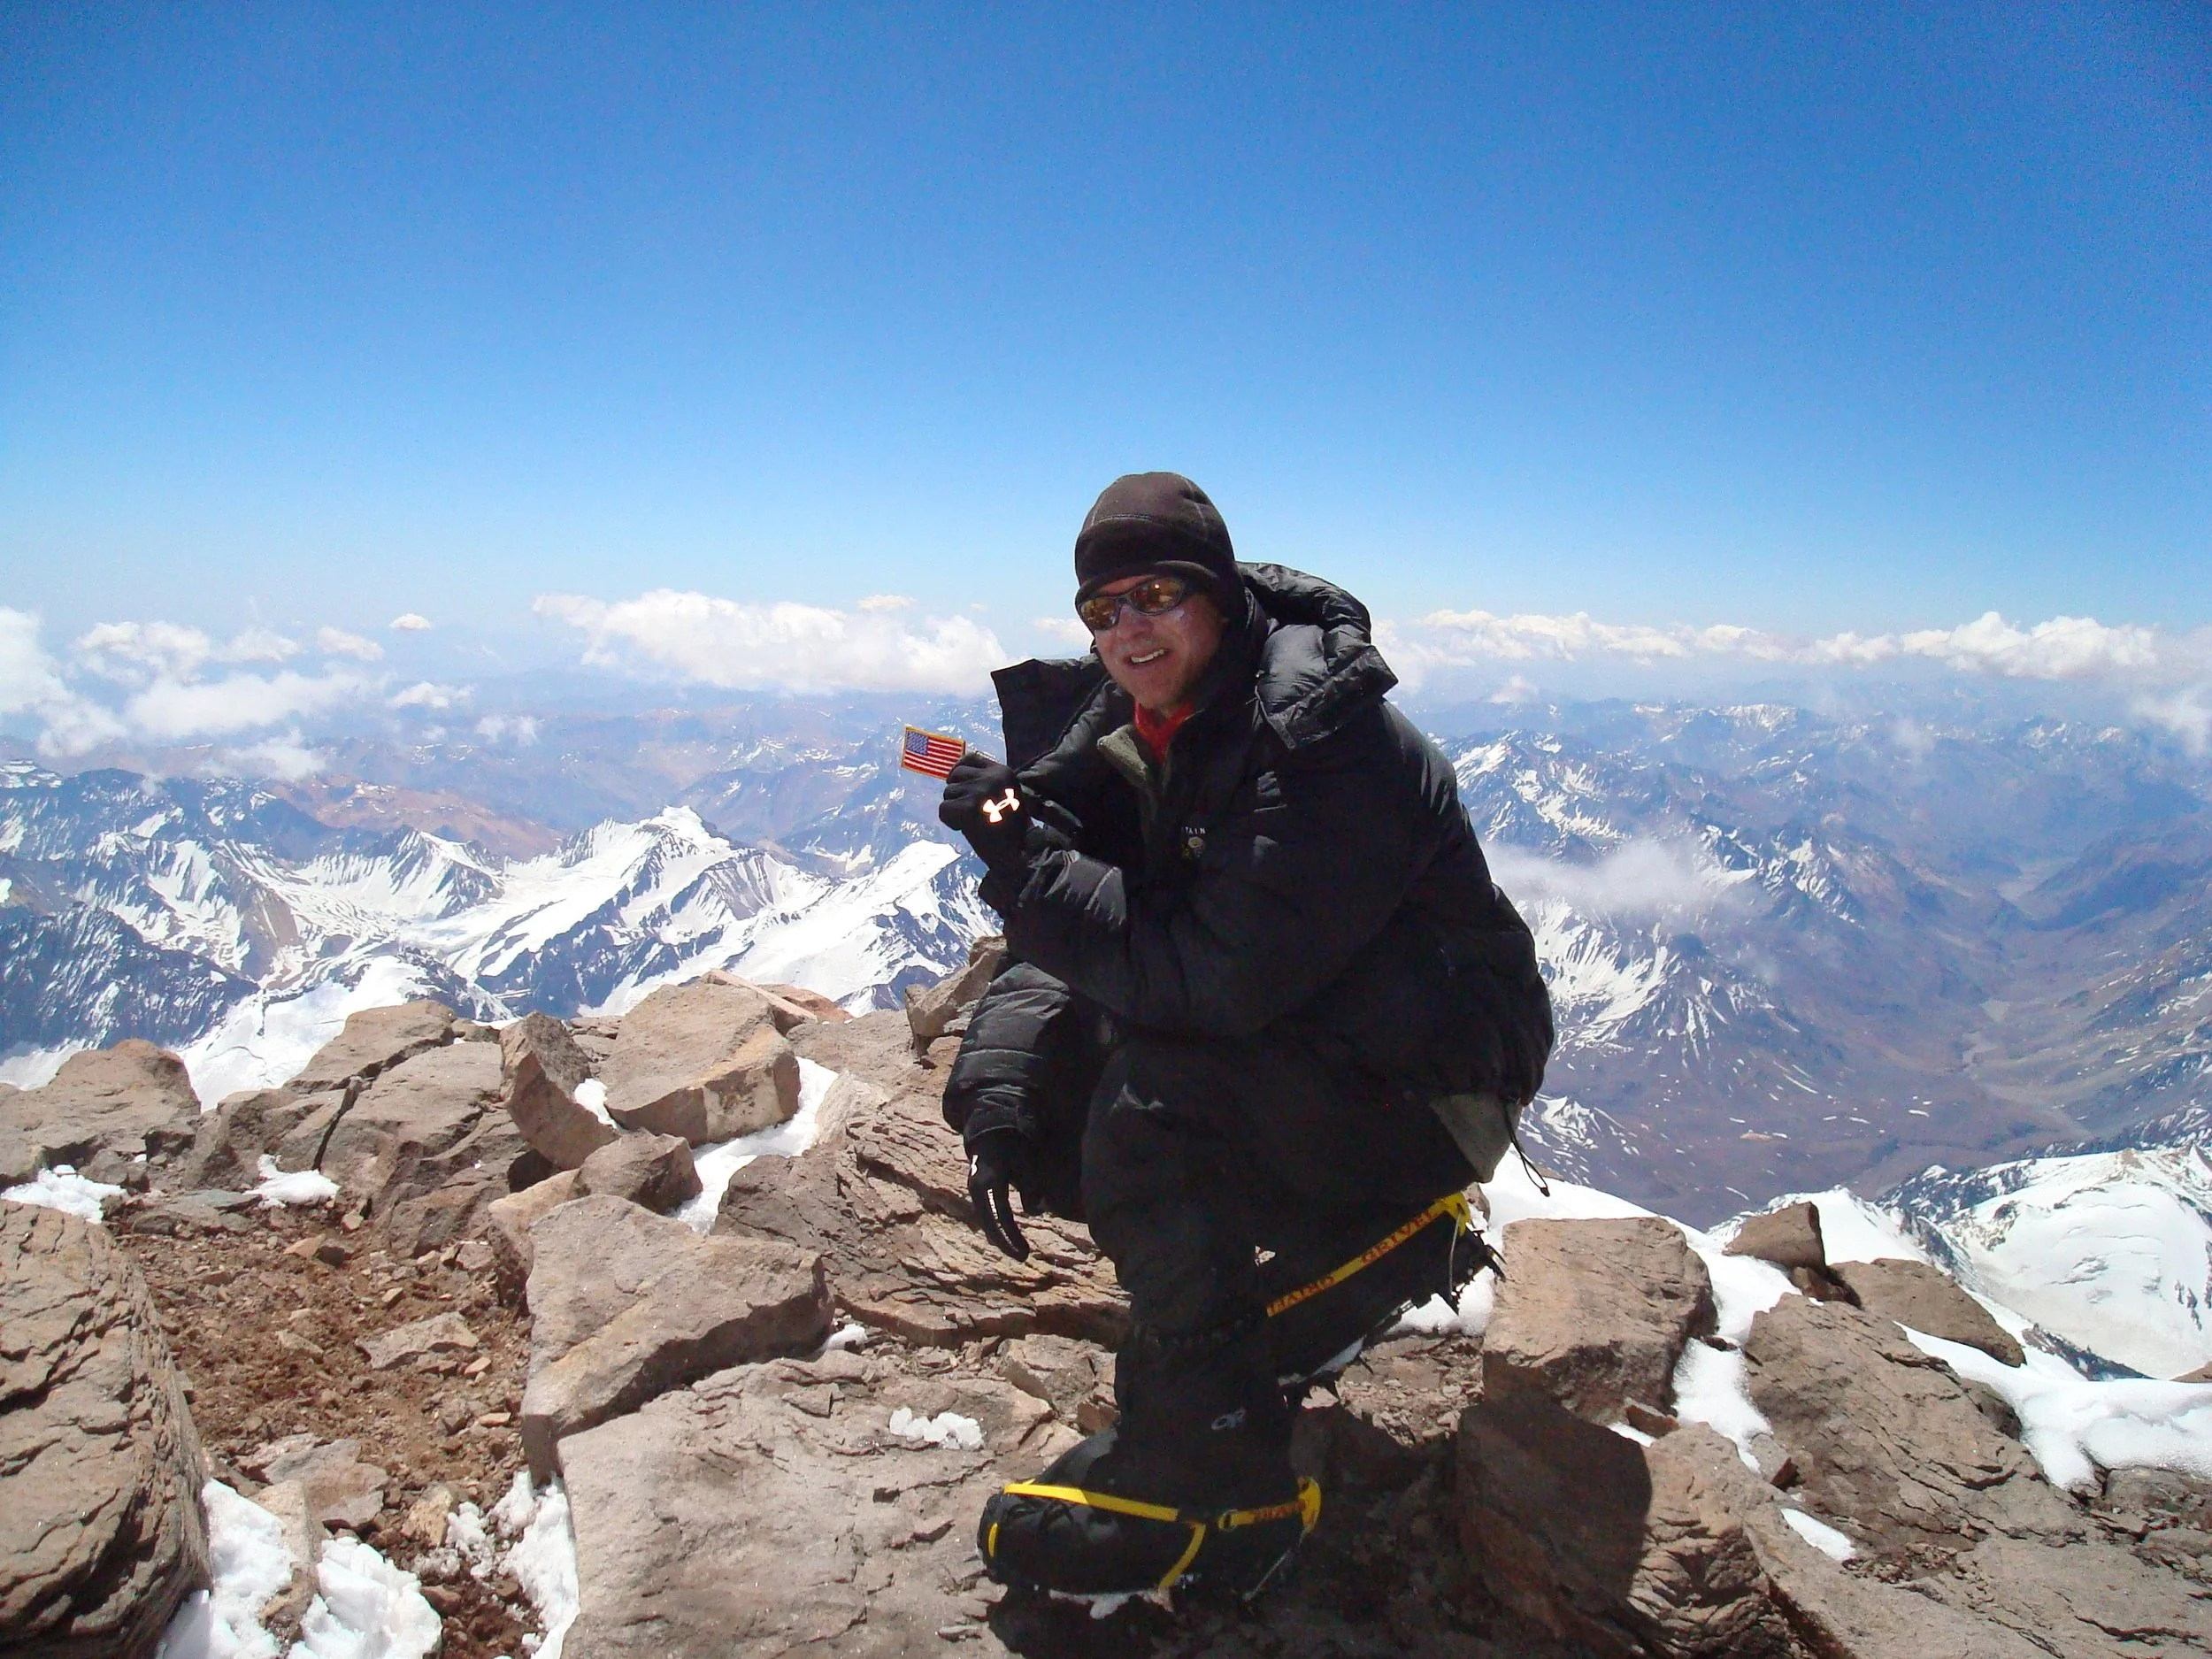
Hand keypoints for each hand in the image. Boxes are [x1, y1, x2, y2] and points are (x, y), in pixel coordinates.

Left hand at [939, 752, 1028, 872]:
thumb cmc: (1011, 827)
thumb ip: (985, 781)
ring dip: (954, 808)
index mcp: (1003, 771)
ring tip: (972, 821)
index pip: (970, 758)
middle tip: (970, 810)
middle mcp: (991, 777)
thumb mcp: (1005, 793)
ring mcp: (979, 791)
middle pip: (955, 775)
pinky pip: (943, 809)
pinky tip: (965, 828)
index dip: (959, 769)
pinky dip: (950, 821)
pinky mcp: (967, 808)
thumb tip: (955, 773)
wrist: (1019, 852)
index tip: (957, 783)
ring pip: (947, 793)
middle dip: (956, 792)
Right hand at [965, 1125, 1030, 1260]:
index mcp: (987, 1183)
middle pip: (990, 1224)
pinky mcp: (980, 1192)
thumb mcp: (1024, 1163)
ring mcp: (976, 1191)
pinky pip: (988, 1214)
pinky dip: (999, 1226)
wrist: (990, 1130)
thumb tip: (1036, 1211)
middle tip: (1023, 1256)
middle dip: (1005, 1242)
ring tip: (1019, 1250)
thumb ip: (1030, 1187)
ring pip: (988, 1220)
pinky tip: (1009, 1236)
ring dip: (1002, 1236)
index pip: (999, 1217)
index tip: (1023, 1253)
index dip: (1010, 1237)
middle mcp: (977, 1190)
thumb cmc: (1011, 1145)